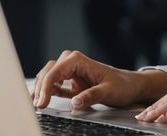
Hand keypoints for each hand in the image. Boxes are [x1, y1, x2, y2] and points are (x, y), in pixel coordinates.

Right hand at [33, 50, 166, 109]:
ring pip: (48, 77)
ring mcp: (71, 73)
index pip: (55, 72)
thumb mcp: (109, 91)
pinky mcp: (72, 83)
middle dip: (40, 88)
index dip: (46, 86)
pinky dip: (46, 92)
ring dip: (41, 89)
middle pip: (48, 72)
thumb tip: (75, 102)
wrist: (130, 86)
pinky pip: (54, 86)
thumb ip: (92, 95)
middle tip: (37, 104)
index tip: (42, 101)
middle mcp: (72, 63)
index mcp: (79, 61)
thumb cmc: (122, 85)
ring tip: (36, 103)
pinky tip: (42, 99)